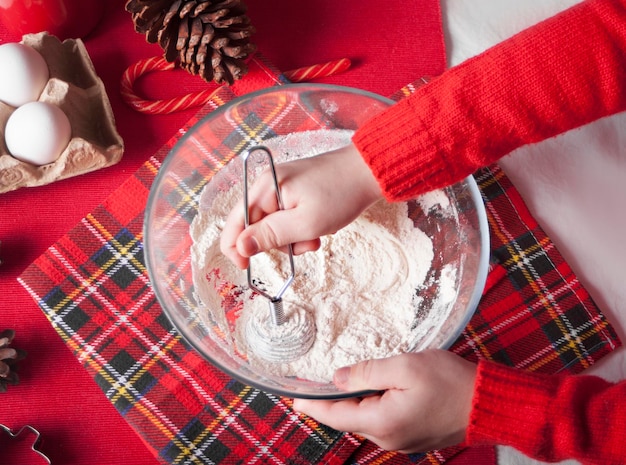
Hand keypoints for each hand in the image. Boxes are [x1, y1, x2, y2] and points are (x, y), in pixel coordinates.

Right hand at [220, 143, 381, 268]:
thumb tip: (240, 247)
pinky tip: (318, 227)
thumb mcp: (305, 222)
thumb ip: (271, 236)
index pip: (233, 223)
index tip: (248, 267)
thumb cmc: (341, 192)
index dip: (237, 249)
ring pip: (273, 228)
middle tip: (303, 243)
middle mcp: (267, 186)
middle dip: (277, 243)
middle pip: (254, 228)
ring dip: (293, 239)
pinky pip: (287, 220)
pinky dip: (301, 230)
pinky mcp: (293, 193)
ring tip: (316, 234)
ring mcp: (280, 189)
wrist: (368, 172)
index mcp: (264, 188)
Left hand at [292, 350, 476, 453]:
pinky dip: (371, 406)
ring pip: (365, 419)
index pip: (335, 416)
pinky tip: (373, 389)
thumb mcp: (404, 367)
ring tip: (345, 381)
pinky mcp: (411, 435)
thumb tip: (338, 378)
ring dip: (354, 402)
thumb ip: (367, 372)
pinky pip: (381, 421)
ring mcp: (400, 440)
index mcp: (382, 422)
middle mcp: (388, 438)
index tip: (295, 399)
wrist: (488, 403)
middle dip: (333, 401)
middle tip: (317, 382)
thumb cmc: (451, 382)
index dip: (313, 405)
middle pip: (348, 419)